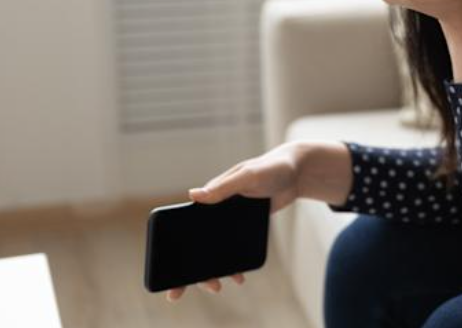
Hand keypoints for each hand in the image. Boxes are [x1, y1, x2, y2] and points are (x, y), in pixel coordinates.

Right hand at [165, 141, 301, 301]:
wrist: (296, 173)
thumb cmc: (270, 167)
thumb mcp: (248, 176)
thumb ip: (223, 187)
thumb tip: (192, 195)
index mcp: (210, 196)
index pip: (185, 226)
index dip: (174, 248)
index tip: (165, 270)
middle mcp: (216, 210)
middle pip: (197, 243)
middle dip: (188, 269)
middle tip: (178, 292)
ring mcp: (231, 221)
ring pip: (215, 250)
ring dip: (212, 270)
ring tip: (217, 287)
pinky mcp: (245, 227)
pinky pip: (235, 249)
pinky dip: (234, 264)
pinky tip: (238, 276)